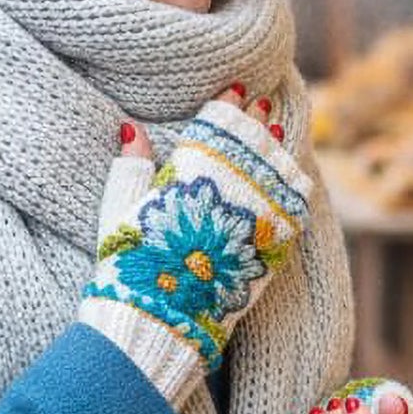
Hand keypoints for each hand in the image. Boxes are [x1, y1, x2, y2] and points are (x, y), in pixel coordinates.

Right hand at [79, 86, 312, 374]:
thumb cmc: (129, 269)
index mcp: (188, 176)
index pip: (217, 127)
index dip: (228, 106)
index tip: (238, 90)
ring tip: (278, 134)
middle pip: (252, 144)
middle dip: (257, 121)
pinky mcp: (272, 250)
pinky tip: (291, 180)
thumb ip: (130, 168)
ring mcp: (255, 220)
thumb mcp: (119, 212)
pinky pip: (293, 210)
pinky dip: (293, 191)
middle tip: (262, 105)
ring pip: (278, 172)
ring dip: (279, 150)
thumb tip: (131, 130)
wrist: (157, 324)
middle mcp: (228, 192)